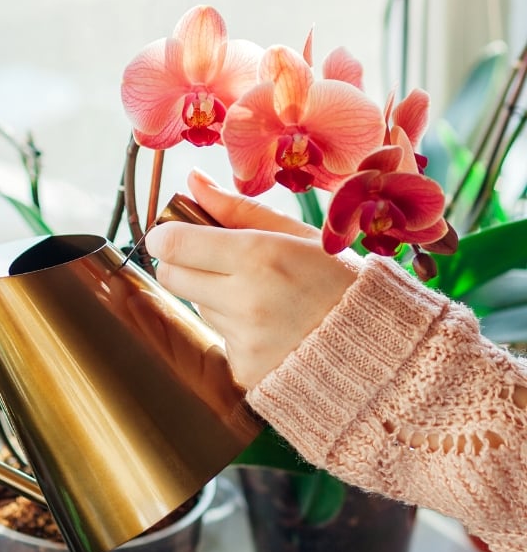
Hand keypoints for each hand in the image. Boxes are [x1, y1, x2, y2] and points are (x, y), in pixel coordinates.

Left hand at [144, 169, 358, 387]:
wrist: (383, 350)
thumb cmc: (344, 282)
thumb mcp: (300, 235)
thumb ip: (238, 209)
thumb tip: (193, 181)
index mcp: (260, 256)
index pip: (173, 243)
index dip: (167, 236)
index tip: (177, 233)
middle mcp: (246, 301)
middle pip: (171, 276)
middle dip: (182, 264)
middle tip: (216, 260)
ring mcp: (244, 340)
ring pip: (197, 306)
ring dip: (216, 296)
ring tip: (265, 296)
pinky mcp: (244, 370)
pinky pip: (219, 339)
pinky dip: (235, 330)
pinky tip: (272, 326)